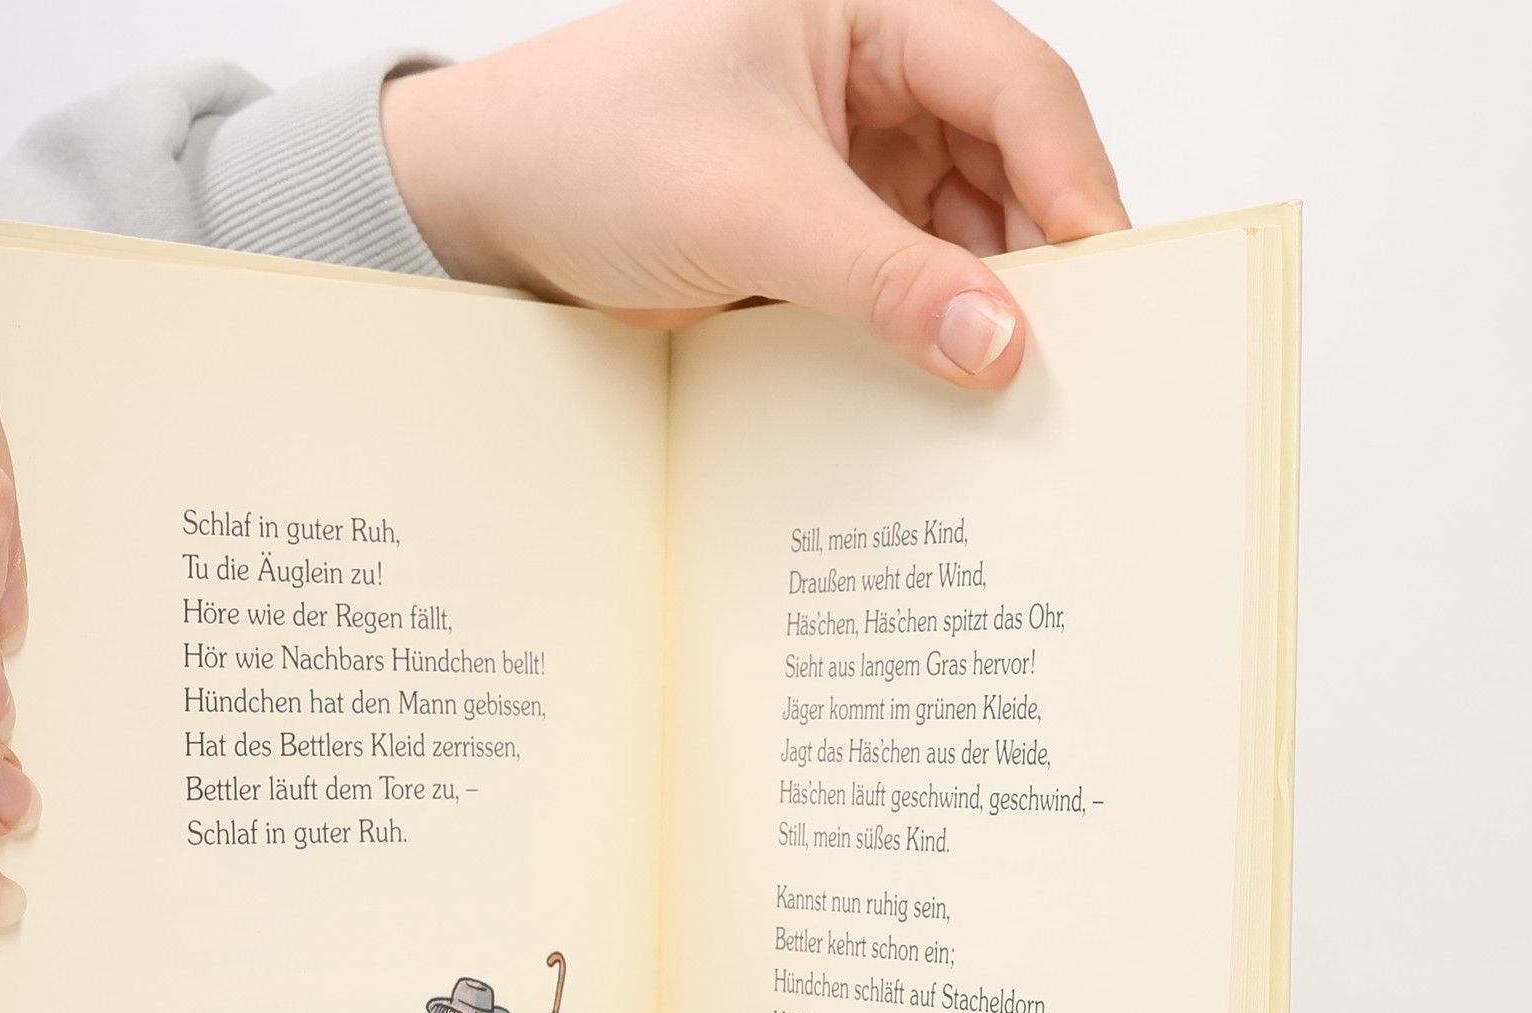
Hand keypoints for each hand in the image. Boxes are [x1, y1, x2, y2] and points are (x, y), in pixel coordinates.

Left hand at [384, 0, 1127, 385]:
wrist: (485, 210)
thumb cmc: (590, 147)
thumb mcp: (751, 207)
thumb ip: (882, 279)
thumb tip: (998, 345)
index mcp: (870, 11)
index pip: (1011, 84)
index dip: (1071, 177)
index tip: (1107, 273)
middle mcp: (872, 81)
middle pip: (1004, 165)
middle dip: (1037, 256)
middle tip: (1081, 354)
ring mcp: (846, 163)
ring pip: (957, 235)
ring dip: (981, 308)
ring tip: (1018, 392)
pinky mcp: (815, 238)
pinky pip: (898, 285)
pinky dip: (922, 336)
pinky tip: (945, 395)